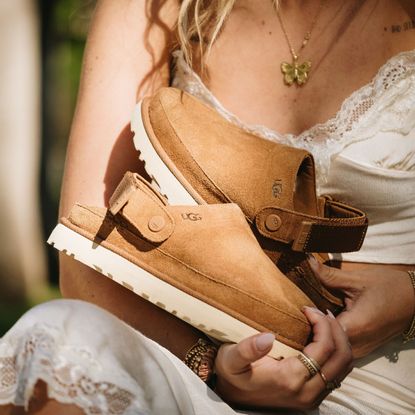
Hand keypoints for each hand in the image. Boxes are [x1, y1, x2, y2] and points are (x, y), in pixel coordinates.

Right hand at [214, 307, 351, 409]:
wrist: (230, 396)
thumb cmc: (231, 374)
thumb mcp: (231, 359)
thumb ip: (247, 349)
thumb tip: (269, 336)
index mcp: (290, 379)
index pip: (324, 348)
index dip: (322, 323)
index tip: (307, 308)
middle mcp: (307, 392)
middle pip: (341, 358)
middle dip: (336, 329)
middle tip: (320, 312)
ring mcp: (312, 397)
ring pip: (344, 367)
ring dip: (340, 341)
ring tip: (325, 321)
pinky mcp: (313, 397)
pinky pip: (337, 374)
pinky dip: (336, 353)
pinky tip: (324, 338)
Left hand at [309, 258, 414, 357]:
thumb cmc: (389, 286)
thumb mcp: (357, 279)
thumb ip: (329, 275)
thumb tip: (307, 261)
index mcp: (356, 327)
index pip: (322, 333)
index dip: (309, 321)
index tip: (301, 306)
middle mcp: (358, 345)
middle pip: (325, 345)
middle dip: (311, 331)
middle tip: (301, 314)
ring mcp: (362, 351)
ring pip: (332, 352)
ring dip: (319, 337)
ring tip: (308, 320)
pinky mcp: (364, 350)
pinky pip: (341, 351)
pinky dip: (329, 340)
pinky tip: (321, 327)